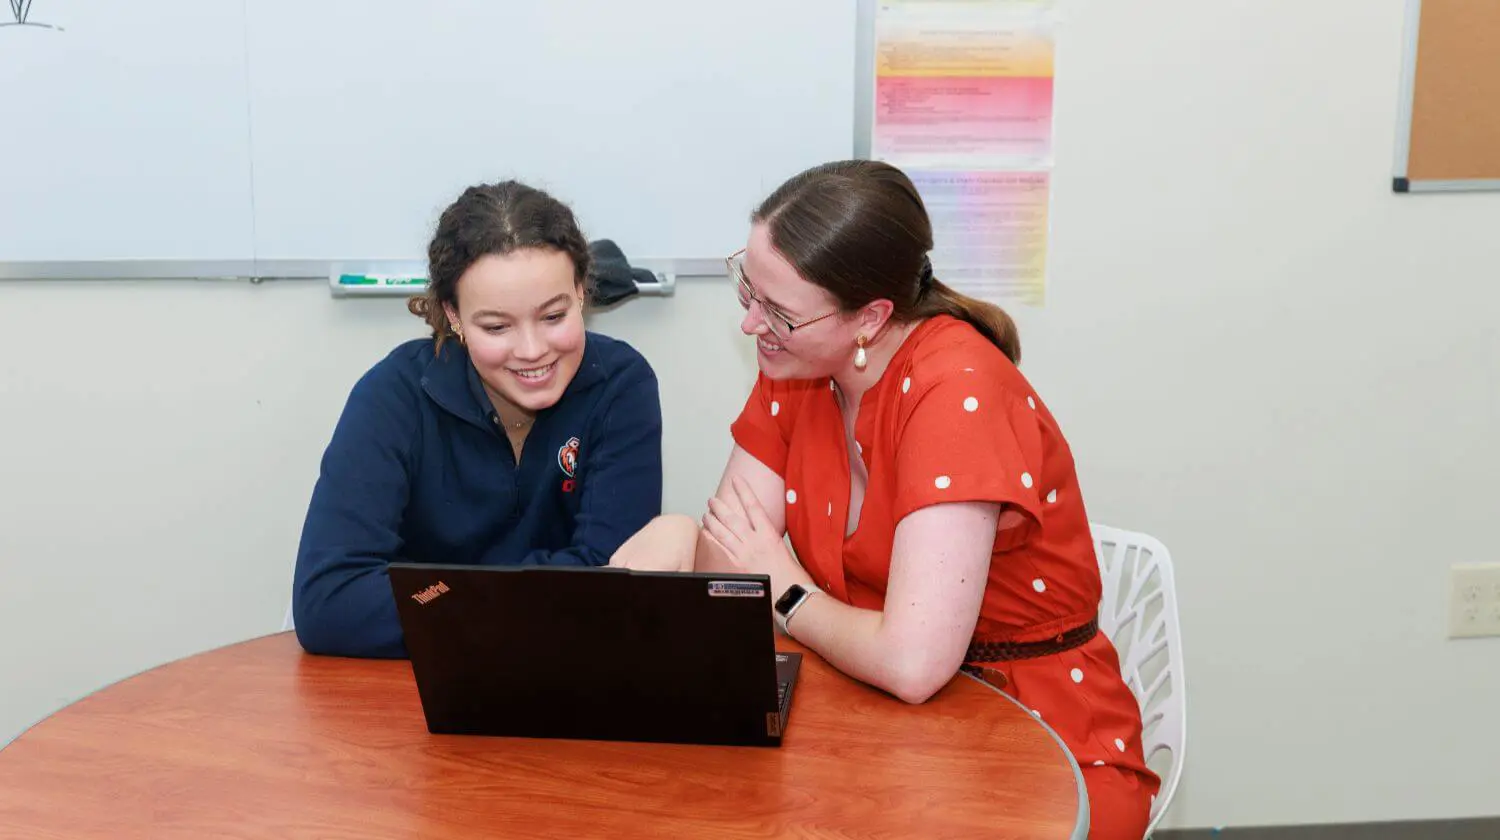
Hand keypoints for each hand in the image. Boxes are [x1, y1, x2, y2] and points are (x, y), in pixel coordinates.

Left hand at [701, 477, 810, 597]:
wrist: (791, 596)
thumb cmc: (793, 578)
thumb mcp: (785, 551)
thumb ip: (770, 541)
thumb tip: (763, 535)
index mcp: (769, 535)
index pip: (754, 506)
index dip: (744, 491)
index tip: (736, 480)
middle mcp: (755, 542)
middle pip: (733, 518)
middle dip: (720, 506)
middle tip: (712, 500)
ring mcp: (744, 554)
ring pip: (723, 532)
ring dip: (712, 521)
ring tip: (706, 514)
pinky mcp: (736, 567)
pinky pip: (719, 550)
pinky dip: (711, 540)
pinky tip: (705, 534)